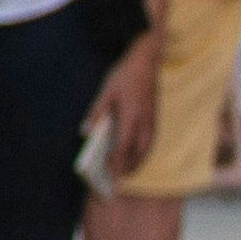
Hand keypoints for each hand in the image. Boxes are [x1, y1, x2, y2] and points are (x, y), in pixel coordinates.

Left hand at [93, 40, 160, 178]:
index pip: (124, 146)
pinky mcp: (155, 116)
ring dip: (138, 161)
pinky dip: (144, 151)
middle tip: (118, 179)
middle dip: (129, 167)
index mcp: (131, 115)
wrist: (147, 61)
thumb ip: (96, 112)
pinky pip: (151, 139)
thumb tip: (85, 132)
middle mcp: (145, 121)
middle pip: (138, 151)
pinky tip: (136, 153)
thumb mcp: (106, 91)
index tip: (110, 176)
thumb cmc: (124, 75)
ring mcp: (152, 119)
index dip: (117, 163)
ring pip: (147, 147)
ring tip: (128, 170)